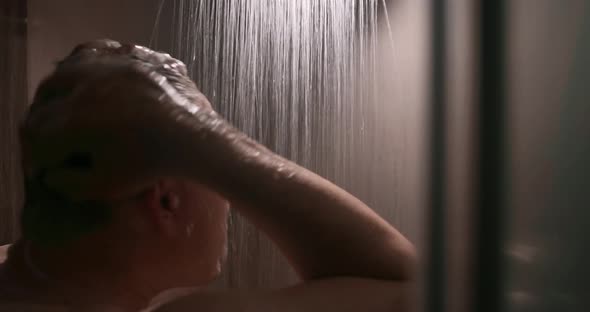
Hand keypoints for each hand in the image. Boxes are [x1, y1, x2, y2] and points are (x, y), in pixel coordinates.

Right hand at [23, 61, 223, 200]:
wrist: (195, 140)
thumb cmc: (149, 166)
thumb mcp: (104, 185)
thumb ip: (69, 182)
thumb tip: (51, 174)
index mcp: (75, 117)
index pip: (38, 127)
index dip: (40, 146)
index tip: (51, 158)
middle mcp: (88, 83)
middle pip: (50, 91)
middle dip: (48, 113)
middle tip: (59, 131)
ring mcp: (115, 64)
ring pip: (73, 65)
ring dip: (67, 83)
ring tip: (76, 101)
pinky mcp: (137, 56)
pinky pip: (106, 50)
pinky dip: (96, 61)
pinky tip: (101, 76)